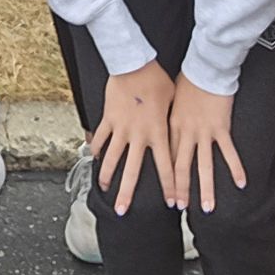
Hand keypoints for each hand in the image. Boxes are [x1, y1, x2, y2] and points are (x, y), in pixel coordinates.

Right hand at [89, 59, 178, 215]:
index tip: (172, 204)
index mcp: (158, 132)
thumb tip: (181, 133)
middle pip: (132, 171)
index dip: (170, 187)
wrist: (133, 63)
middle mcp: (138, 135)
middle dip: (128, 194)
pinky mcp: (108, 118)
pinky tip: (93, 157)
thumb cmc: (157, 79)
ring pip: (112, 158)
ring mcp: (121, 128)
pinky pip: (101, 137)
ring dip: (107, 175)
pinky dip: (96, 148)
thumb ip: (173, 121)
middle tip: (123, 211)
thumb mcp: (173, 101)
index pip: (166, 167)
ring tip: (104, 189)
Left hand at [168, 75, 242, 212]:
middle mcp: (186, 132)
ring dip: (205, 188)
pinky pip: (228, 152)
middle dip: (180, 190)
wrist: (205, 66)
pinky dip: (235, 168)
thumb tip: (157, 125)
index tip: (165, 194)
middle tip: (179, 209)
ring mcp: (204, 131)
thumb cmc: (187, 79)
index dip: (166, 178)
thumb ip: (167, 115)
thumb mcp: (169, 98)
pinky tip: (241, 184)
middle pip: (181, 166)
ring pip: (204, 165)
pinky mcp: (221, 127)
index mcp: (171, 125)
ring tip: (207, 208)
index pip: (166, 158)